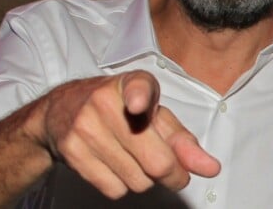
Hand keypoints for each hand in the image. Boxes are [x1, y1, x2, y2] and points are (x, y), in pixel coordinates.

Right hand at [39, 71, 220, 198]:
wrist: (62, 109)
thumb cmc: (120, 108)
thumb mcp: (153, 112)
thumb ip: (182, 140)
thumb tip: (210, 168)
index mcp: (133, 83)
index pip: (138, 88)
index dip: (139, 98)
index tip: (137, 104)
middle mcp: (106, 101)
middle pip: (155, 159)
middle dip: (173, 174)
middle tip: (175, 172)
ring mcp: (86, 127)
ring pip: (137, 180)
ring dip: (146, 179)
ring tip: (136, 158)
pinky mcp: (72, 152)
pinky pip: (114, 189)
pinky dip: (123, 185)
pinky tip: (116, 164)